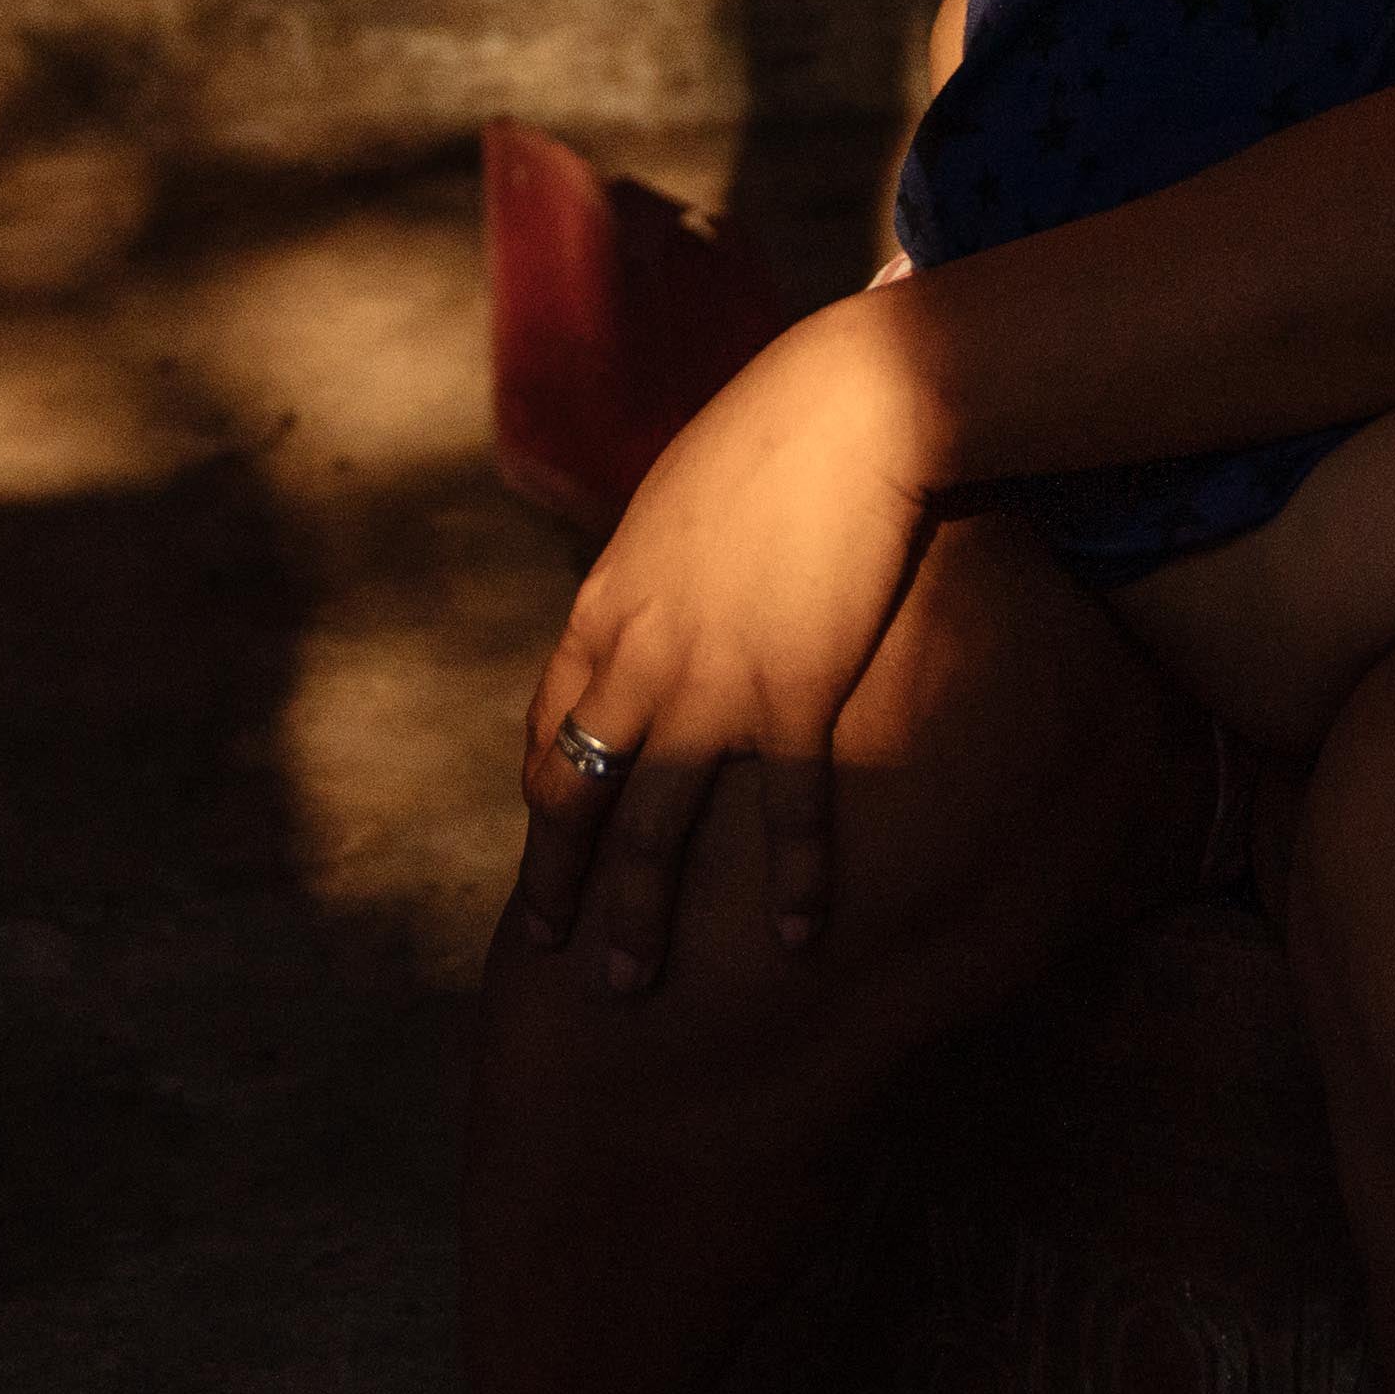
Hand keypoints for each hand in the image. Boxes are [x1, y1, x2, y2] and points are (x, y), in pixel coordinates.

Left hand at [514, 294, 944, 992]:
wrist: (849, 409)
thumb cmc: (774, 430)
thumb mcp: (684, 492)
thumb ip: (665, 556)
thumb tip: (670, 575)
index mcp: (608, 604)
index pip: (550, 716)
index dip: (545, 786)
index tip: (551, 830)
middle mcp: (641, 659)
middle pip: (577, 790)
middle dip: (559, 876)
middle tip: (549, 947)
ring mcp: (712, 686)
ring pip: (653, 828)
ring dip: (635, 915)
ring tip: (625, 984)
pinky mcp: (793, 696)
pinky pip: (783, 814)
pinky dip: (787, 882)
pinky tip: (793, 940)